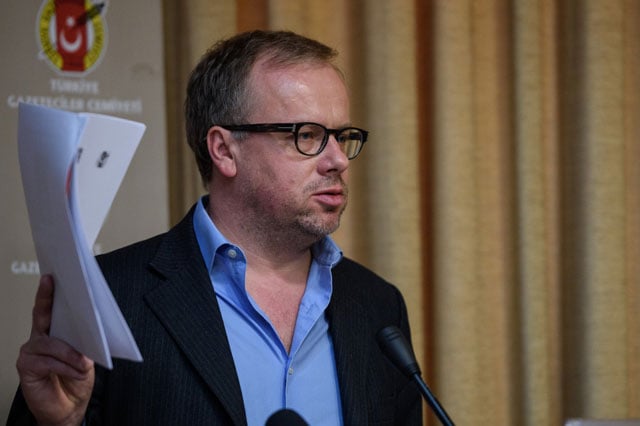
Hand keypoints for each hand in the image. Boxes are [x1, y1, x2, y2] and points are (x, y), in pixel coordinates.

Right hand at [16, 275, 94, 425]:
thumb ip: (84, 345)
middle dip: (47, 299)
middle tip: (53, 285)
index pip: (49, 309)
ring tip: (84, 363)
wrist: (68, 408)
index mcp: (54, 332)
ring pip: (51, 344)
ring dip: (70, 353)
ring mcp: (31, 352)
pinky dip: (65, 366)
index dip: (48, 292)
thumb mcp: (86, 358)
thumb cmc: (76, 380)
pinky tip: (76, 371)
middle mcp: (39, 338)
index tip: (51, 277)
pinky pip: (48, 362)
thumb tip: (89, 334)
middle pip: (41, 315)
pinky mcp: (26, 367)